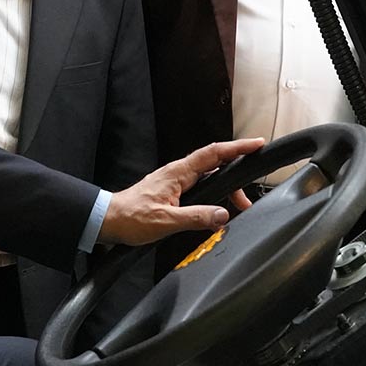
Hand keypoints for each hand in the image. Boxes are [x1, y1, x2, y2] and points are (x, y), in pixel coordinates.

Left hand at [99, 137, 263, 246]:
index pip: (213, 154)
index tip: (256, 144)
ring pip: (209, 176)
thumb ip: (195, 218)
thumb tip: (222, 215)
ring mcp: (175, 180)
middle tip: (247, 199)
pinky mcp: (172, 190)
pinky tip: (217, 205)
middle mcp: (178, 173)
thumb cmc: (131, 218)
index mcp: (177, 173)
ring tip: (237, 205)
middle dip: (237, 175)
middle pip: (216, 164)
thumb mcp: (165, 221)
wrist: (109, 220)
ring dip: (226, 187)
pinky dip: (214, 192)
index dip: (237, 147)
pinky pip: (200, 185)